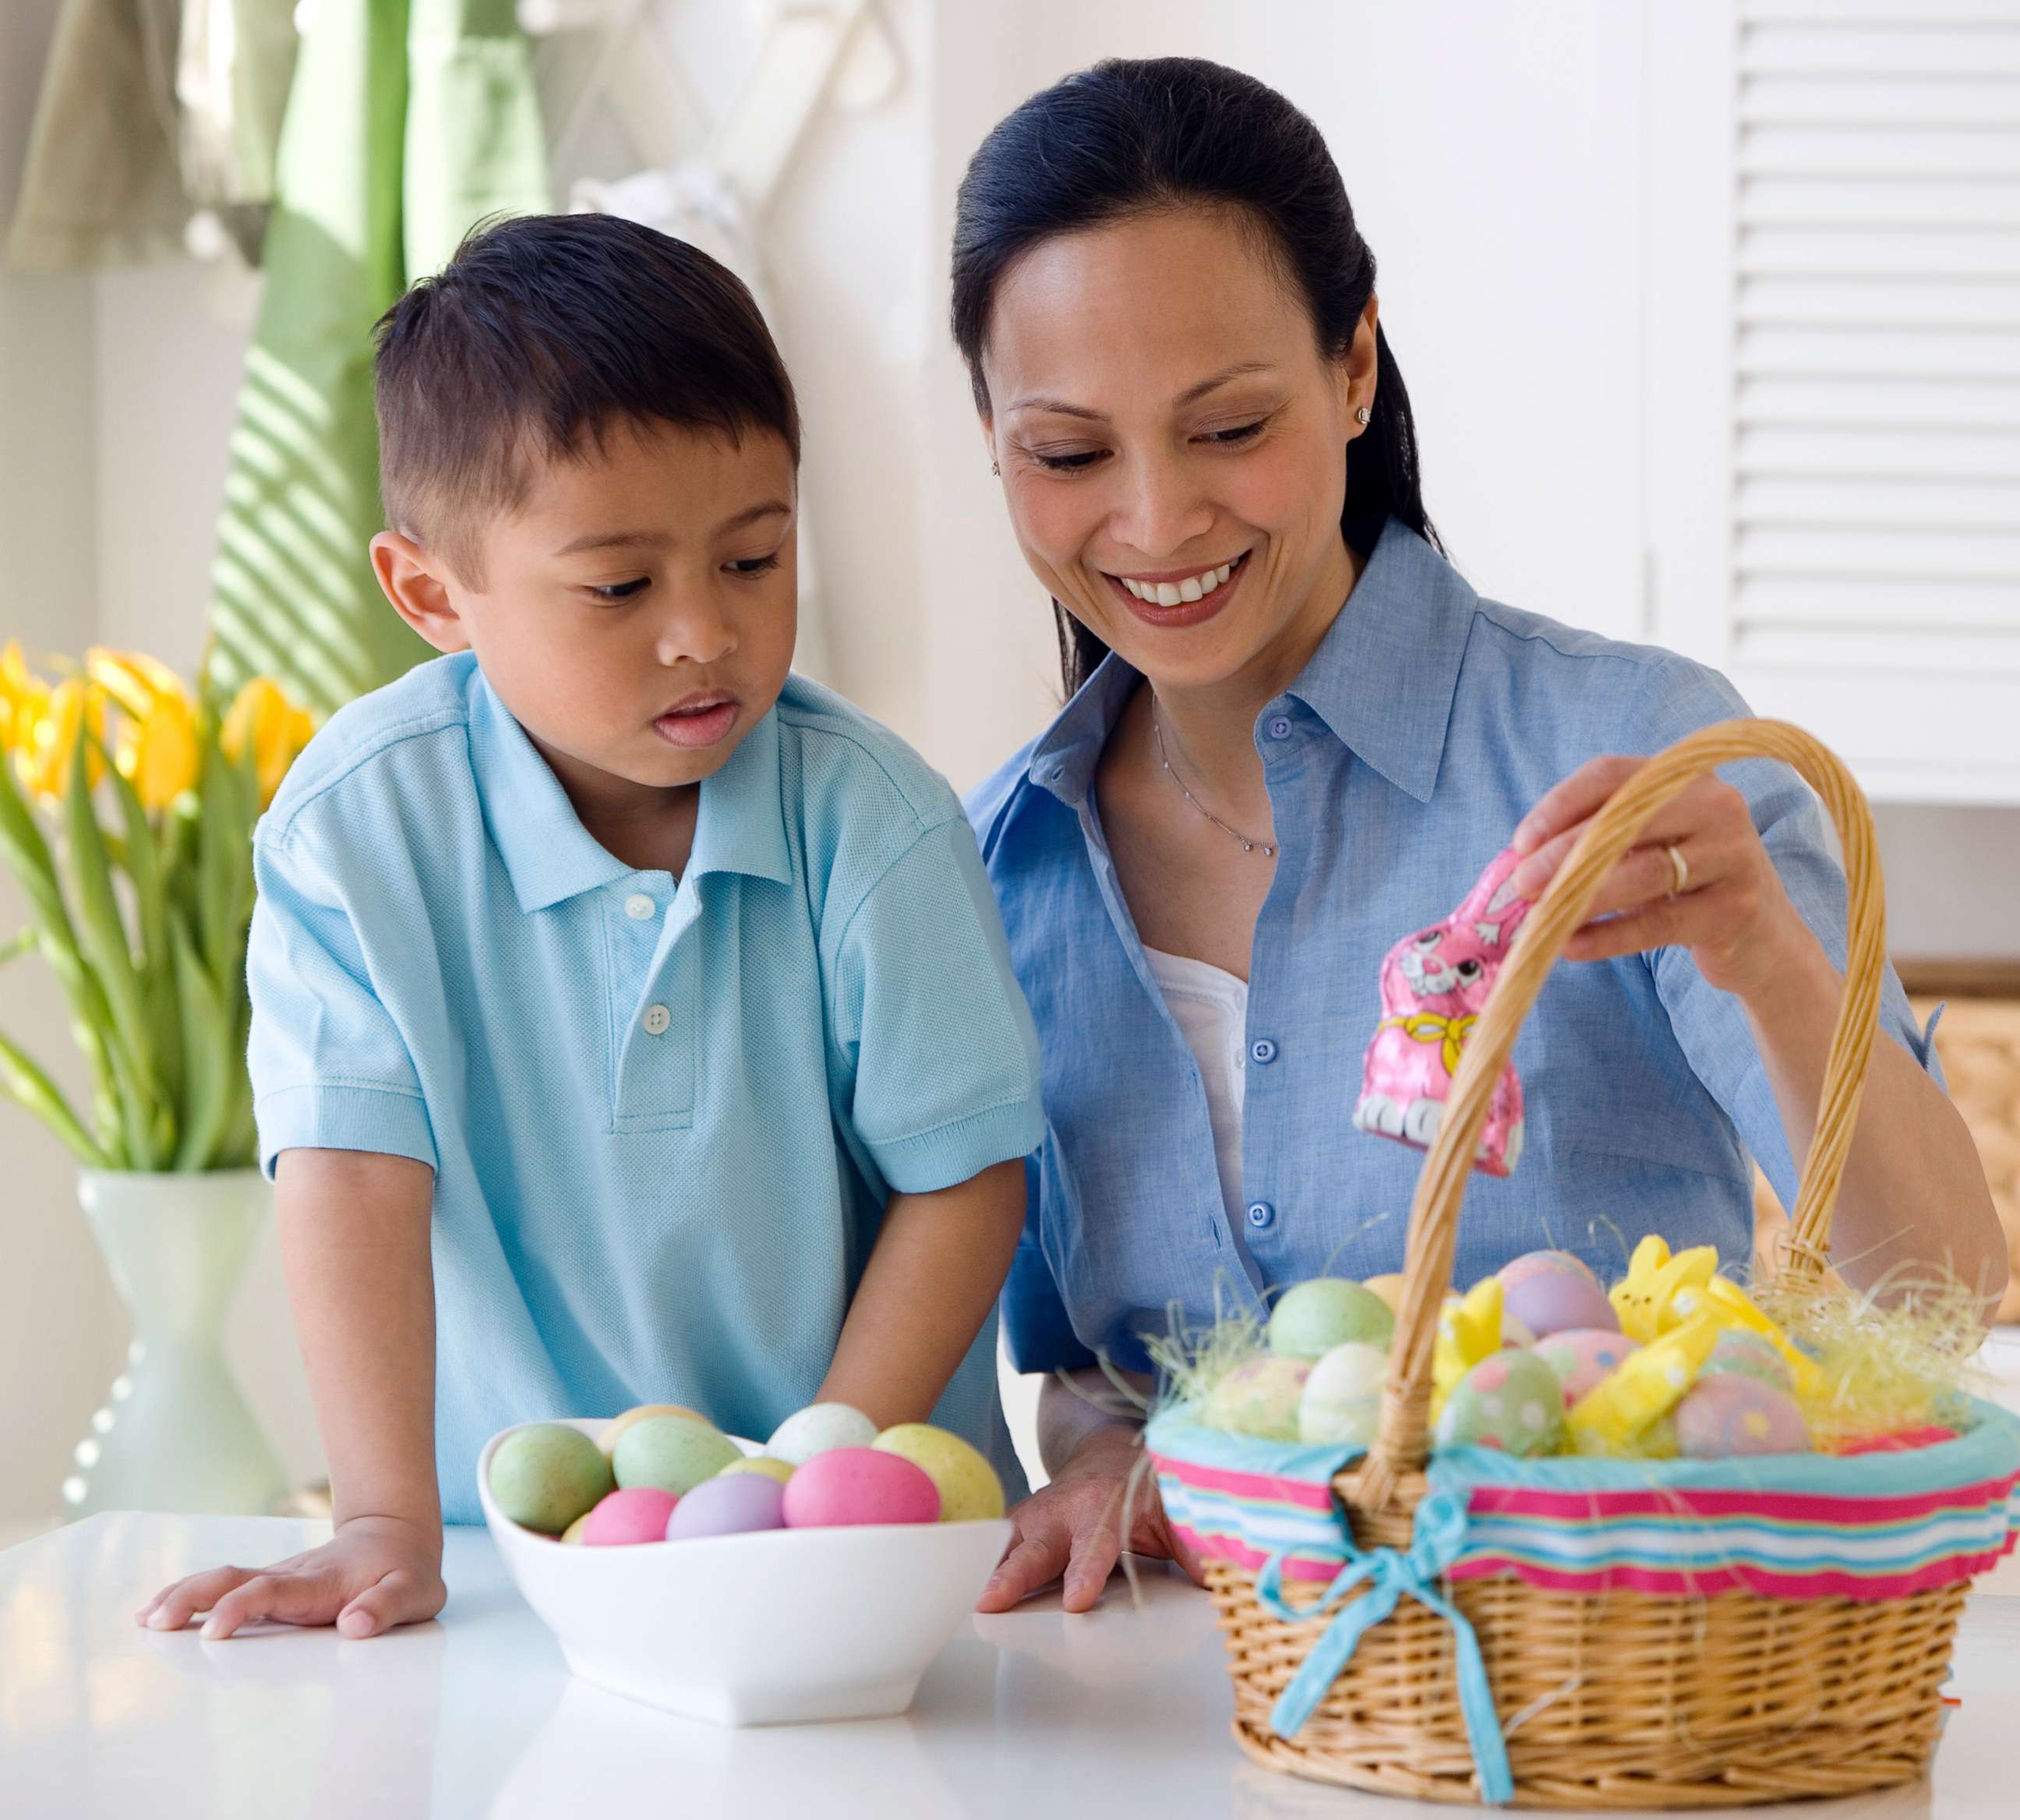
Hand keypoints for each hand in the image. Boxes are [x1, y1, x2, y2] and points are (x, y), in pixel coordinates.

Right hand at [134, 1513, 444, 1640]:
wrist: (396, 1536)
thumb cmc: (405, 1571)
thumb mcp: (415, 1592)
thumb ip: (386, 1607)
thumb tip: (354, 1626)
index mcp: (320, 1582)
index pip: (273, 1592)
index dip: (241, 1607)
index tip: (211, 1632)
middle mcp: (290, 1575)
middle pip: (234, 1579)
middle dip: (194, 1598)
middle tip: (156, 1622)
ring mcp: (277, 1577)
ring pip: (224, 1579)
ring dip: (184, 1595)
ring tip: (144, 1618)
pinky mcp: (270, 1584)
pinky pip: (225, 1587)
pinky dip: (190, 1596)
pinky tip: (158, 1611)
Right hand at [976, 1426, 1205, 1613]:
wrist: (1107, 1452)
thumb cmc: (1142, 1489)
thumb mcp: (1174, 1510)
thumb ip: (1193, 1546)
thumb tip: (1220, 1580)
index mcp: (1104, 1507)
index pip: (1095, 1545)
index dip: (1085, 1572)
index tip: (1077, 1601)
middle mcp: (1064, 1510)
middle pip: (1037, 1547)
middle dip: (1014, 1574)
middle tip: (991, 1599)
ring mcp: (1036, 1515)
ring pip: (1006, 1544)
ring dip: (985, 1571)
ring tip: (962, 1599)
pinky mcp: (1019, 1524)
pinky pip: (995, 1543)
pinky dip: (975, 1562)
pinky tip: (955, 1584)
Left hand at [1508, 755, 1809, 1001]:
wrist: (1763, 939)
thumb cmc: (1686, 885)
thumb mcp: (1647, 847)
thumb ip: (1597, 840)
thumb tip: (1520, 860)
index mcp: (1685, 777)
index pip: (1612, 774)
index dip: (1560, 805)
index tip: (1520, 843)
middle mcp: (1716, 805)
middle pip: (1626, 822)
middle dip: (1565, 855)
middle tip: (1522, 885)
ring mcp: (1733, 856)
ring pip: (1643, 873)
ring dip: (1582, 897)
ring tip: (1540, 920)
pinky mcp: (1736, 909)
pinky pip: (1659, 923)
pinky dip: (1609, 936)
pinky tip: (1571, 946)